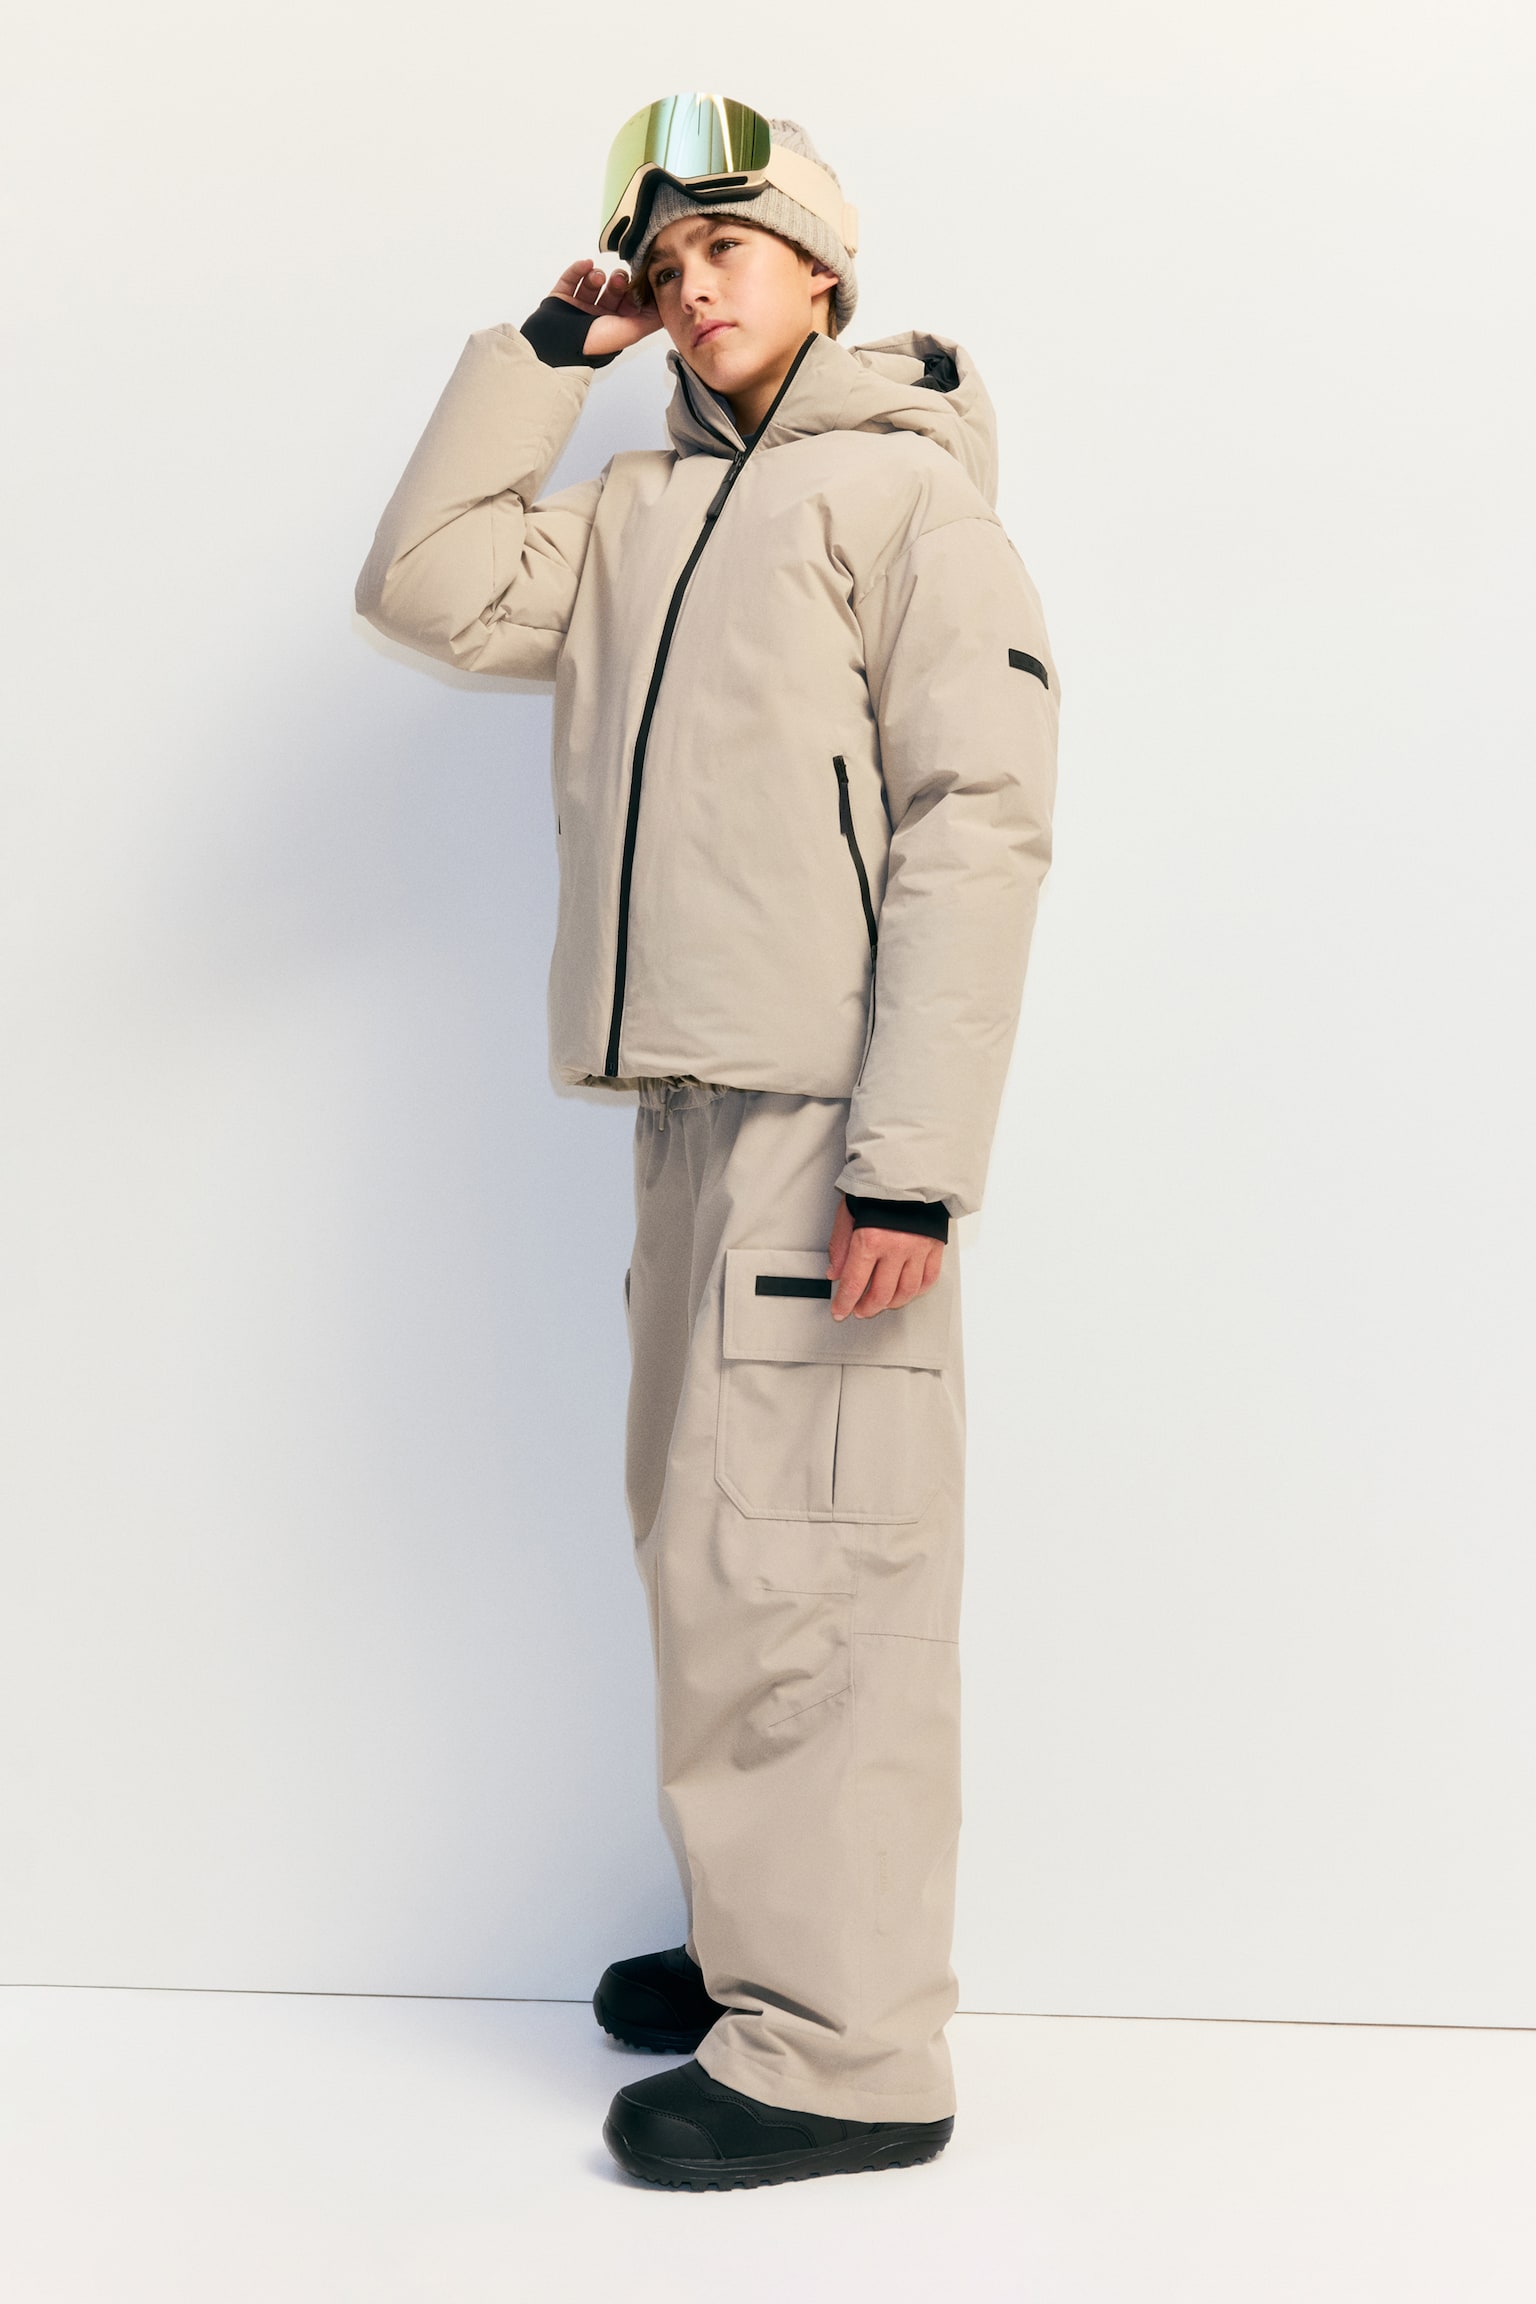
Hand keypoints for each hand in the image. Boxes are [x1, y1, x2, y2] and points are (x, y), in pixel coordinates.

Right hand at [547, 258, 661, 357]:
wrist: (559, 344)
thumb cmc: (595, 342)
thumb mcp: (630, 331)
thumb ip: (650, 319)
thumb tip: (666, 308)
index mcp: (615, 324)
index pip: (629, 301)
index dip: (634, 290)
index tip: (639, 280)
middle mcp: (598, 315)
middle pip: (613, 290)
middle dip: (618, 281)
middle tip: (619, 278)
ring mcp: (579, 306)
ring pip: (593, 282)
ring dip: (597, 276)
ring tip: (598, 277)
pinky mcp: (561, 297)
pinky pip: (571, 277)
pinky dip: (578, 269)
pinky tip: (586, 264)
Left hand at [826, 1197, 943, 1320]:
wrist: (909, 1170)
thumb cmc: (878, 1189)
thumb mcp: (847, 1212)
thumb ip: (839, 1245)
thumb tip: (835, 1272)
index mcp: (870, 1239)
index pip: (854, 1283)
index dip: (845, 1302)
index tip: (840, 1311)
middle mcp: (896, 1248)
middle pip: (881, 1293)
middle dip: (867, 1307)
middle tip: (859, 1310)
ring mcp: (918, 1249)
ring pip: (906, 1291)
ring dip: (891, 1303)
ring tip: (881, 1304)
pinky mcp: (934, 1247)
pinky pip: (928, 1279)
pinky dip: (916, 1290)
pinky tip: (906, 1292)